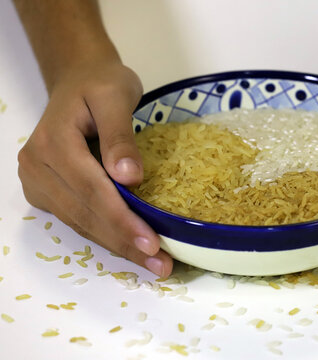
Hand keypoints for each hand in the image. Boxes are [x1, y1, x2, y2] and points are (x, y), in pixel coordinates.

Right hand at [17, 60, 172, 276]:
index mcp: (53, 143)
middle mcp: (37, 166)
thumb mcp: (115, 97)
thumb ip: (120, 136)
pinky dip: (106, 234)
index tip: (152, 244)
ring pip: (80, 222)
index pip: (92, 191)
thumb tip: (129, 177)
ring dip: (117, 246)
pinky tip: (130, 247)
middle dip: (124, 242)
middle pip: (85, 213)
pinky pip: (77, 218)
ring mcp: (38, 181)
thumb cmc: (100, 84)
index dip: (122, 221)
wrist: (79, 78)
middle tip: (160, 266)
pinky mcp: (47, 190)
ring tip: (152, 264)